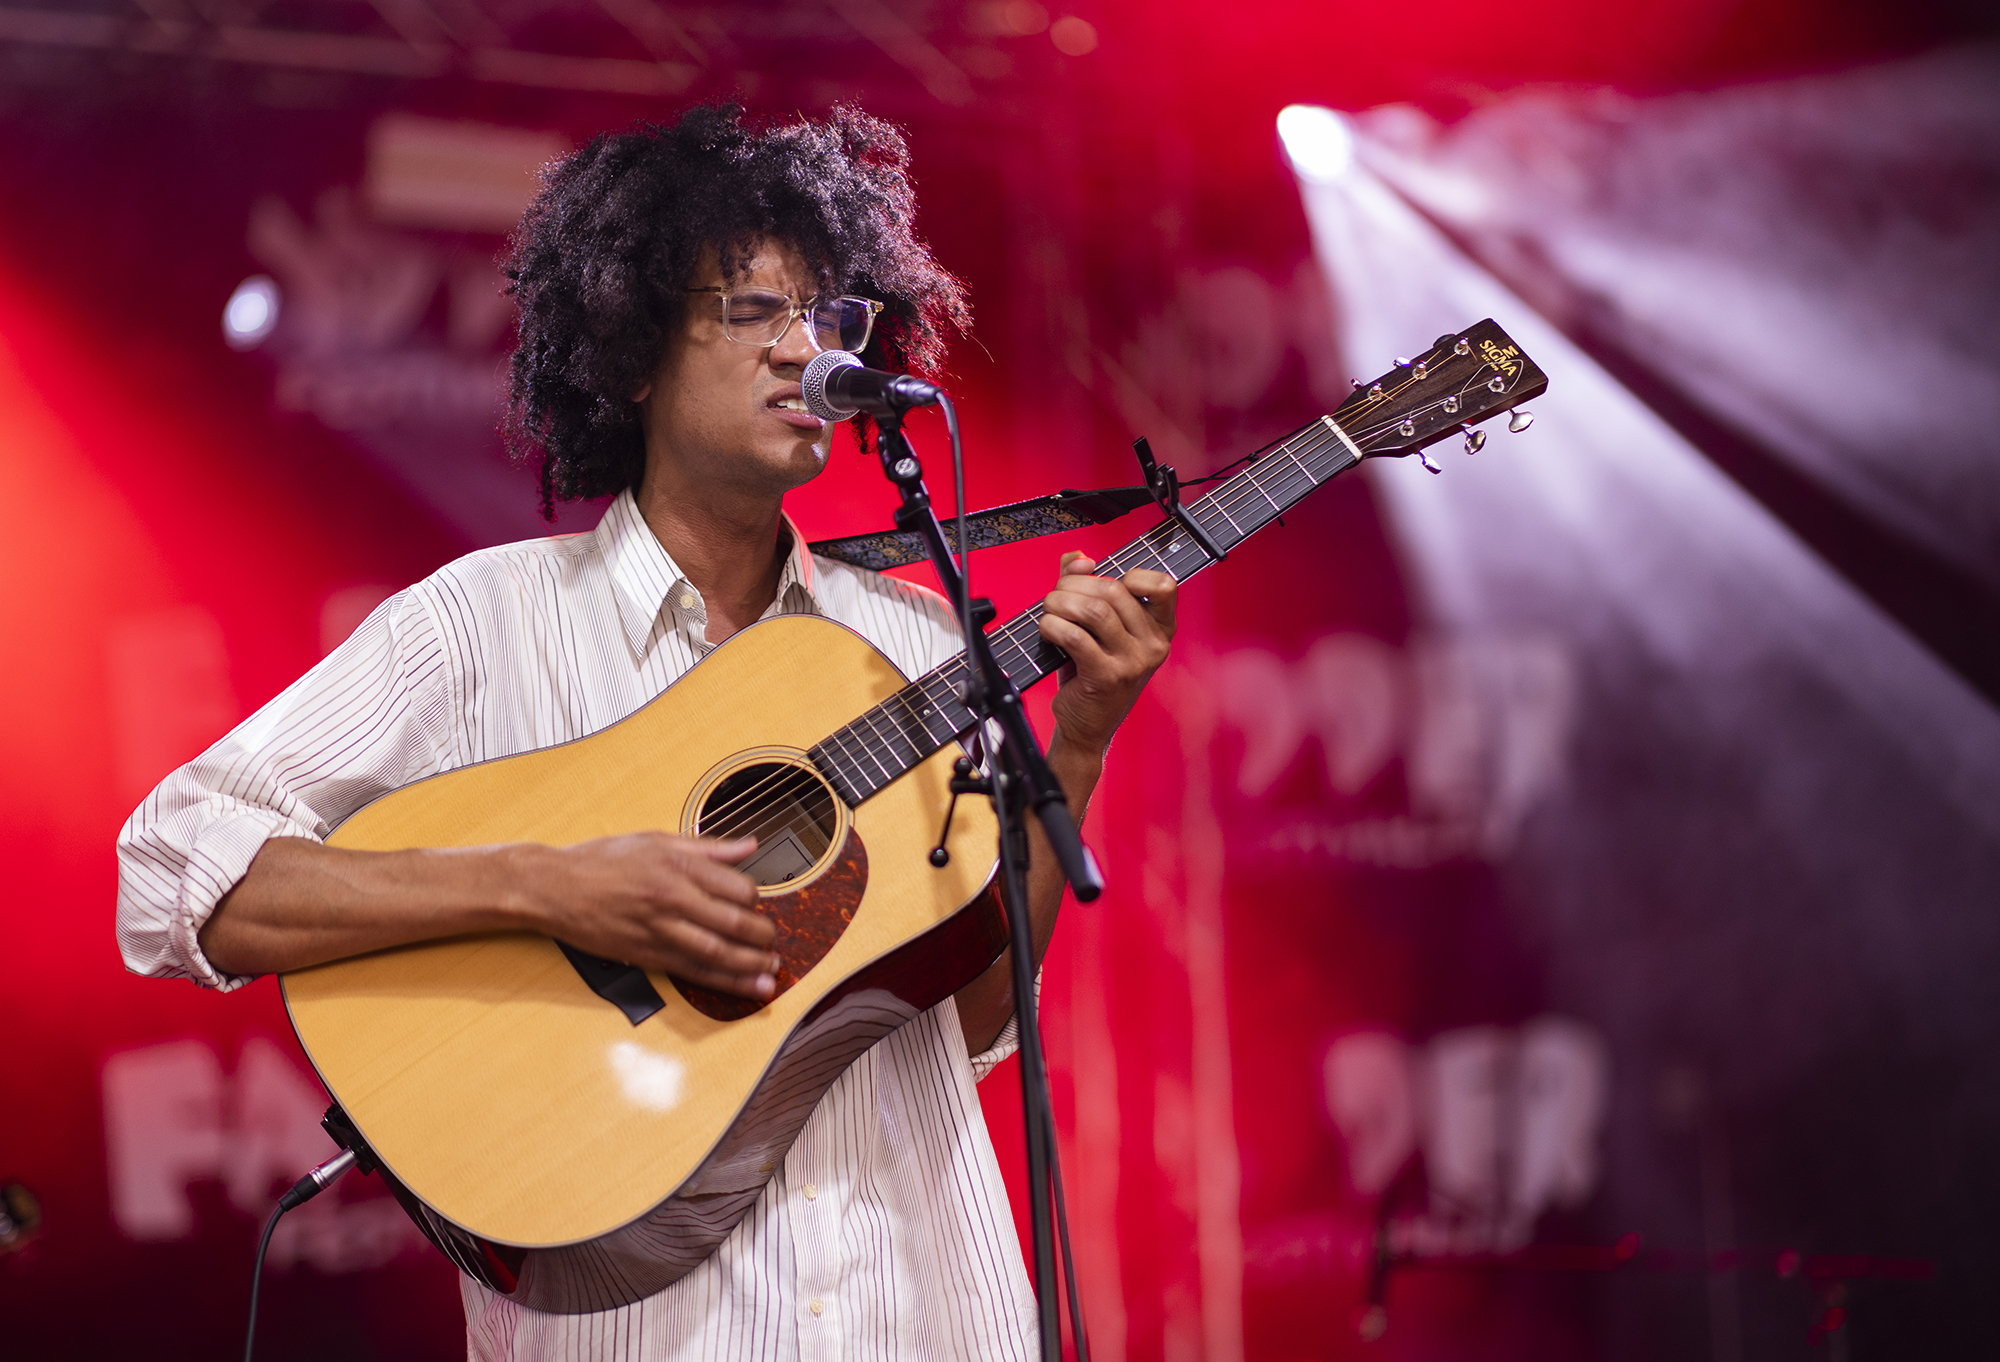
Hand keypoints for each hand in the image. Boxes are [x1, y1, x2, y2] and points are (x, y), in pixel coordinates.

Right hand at [520, 832, 779, 998]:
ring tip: (771, 972)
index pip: (737, 887)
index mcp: (678, 866)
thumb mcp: (656, 840)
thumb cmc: (601, 861)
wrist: (553, 887)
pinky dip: (724, 982)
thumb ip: (707, 847)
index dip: (755, 899)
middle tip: (773, 942)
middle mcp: (672, 899)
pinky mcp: (645, 955)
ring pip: (717, 953)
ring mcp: (659, 930)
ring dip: (751, 966)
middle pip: (734, 923)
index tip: (757, 904)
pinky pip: (692, 972)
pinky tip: (745, 987)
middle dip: (762, 936)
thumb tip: (749, 845)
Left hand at [1037, 552, 1175, 756]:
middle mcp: (1154, 645)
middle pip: (1114, 590)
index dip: (1128, 573)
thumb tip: (1079, 558)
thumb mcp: (1098, 628)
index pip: (1163, 585)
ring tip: (1049, 610)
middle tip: (1056, 596)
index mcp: (1161, 629)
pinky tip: (1047, 630)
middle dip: (1074, 585)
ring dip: (1060, 602)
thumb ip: (1088, 585)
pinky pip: (1075, 635)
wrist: (1087, 725)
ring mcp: (1133, 663)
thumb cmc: (1092, 672)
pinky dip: (1052, 625)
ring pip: (1094, 610)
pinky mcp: (1107, 677)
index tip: (1101, 582)